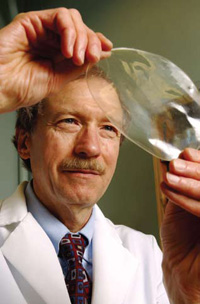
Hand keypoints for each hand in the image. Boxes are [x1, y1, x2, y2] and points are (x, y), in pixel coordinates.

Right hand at [0, 8, 112, 112]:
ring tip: (76, 57)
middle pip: (80, 28)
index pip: (81, 40)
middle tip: (93, 56)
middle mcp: (50, 39)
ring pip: (72, 19)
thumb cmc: (22, 88)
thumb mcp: (58, 79)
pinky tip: (68, 49)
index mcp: (56, 54)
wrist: (2, 88)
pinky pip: (59, 16)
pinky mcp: (32, 21)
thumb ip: (78, 66)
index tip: (107, 48)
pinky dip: (69, 31)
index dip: (95, 42)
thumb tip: (99, 54)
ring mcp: (41, 29)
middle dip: (91, 41)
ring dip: (81, 37)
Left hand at [161, 148, 199, 303]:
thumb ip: (187, 184)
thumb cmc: (184, 239)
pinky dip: (186, 199)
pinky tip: (168, 189)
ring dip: (190, 181)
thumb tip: (184, 158)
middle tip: (175, 163)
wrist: (183, 271)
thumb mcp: (183, 205)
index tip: (185, 154)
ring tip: (170, 174)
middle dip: (196, 169)